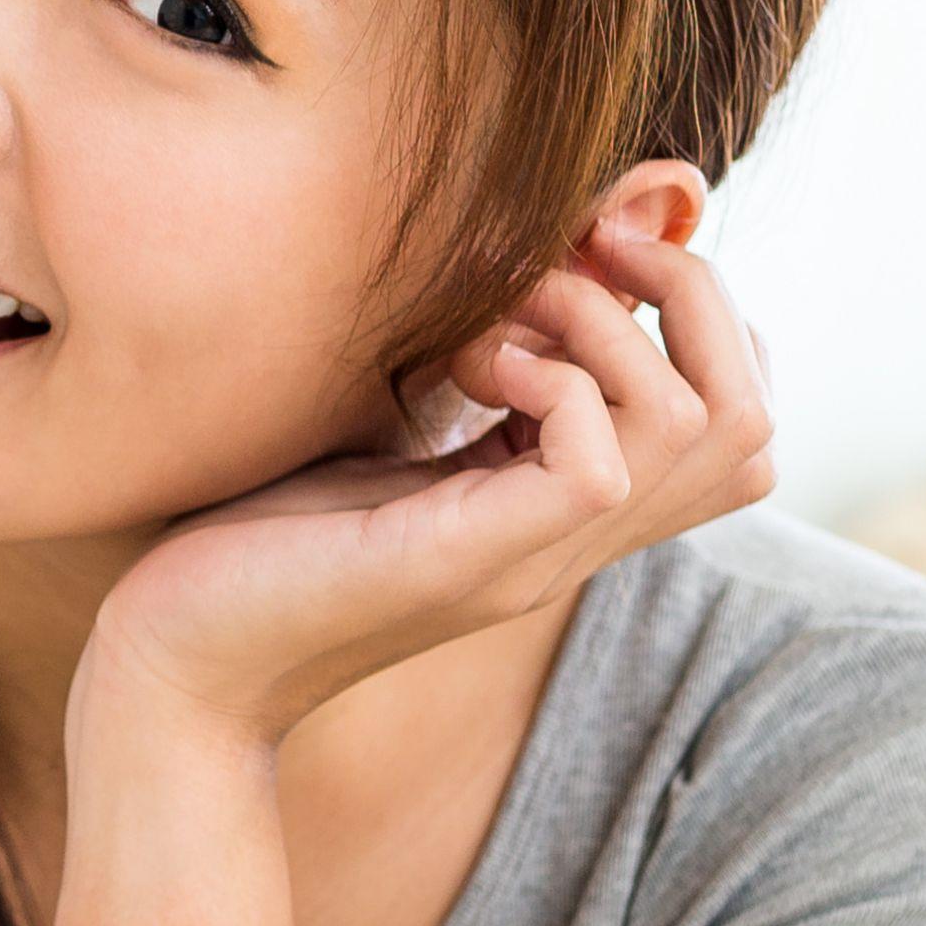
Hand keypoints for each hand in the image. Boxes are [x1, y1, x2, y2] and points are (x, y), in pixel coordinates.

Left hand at [74, 208, 779, 754]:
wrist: (171, 665)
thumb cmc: (254, 542)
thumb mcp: (383, 433)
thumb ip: (467, 371)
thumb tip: (531, 259)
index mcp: (560, 507)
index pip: (738, 414)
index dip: (693, 315)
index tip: (584, 260)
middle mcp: (569, 538)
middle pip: (754, 415)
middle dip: (686, 294)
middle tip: (569, 262)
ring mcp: (531, 557)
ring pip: (706, 426)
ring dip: (605, 326)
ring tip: (494, 323)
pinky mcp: (469, 562)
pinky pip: (599, 463)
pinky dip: (545, 380)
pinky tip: (460, 370)